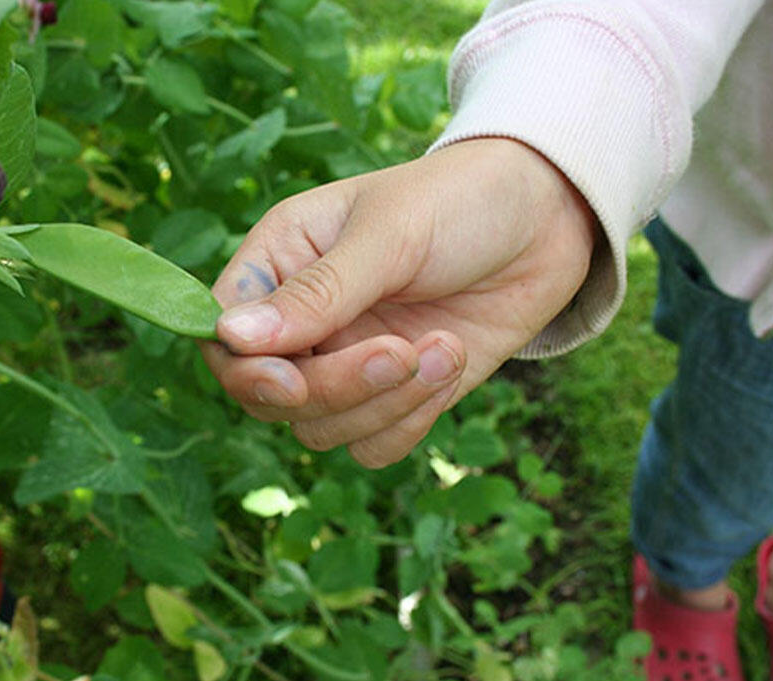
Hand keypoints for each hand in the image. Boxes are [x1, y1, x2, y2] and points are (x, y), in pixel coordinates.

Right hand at [201, 138, 596, 467]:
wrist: (548, 218)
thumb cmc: (459, 200)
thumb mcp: (388, 236)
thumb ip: (316, 293)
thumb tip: (230, 338)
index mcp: (281, 262)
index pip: (224, 336)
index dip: (247, 371)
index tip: (293, 379)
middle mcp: (305, 321)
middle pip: (273, 397)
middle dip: (337, 389)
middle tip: (401, 350)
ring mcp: (349, 362)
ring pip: (322, 431)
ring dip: (386, 403)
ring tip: (444, 348)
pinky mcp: (397, 395)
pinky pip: (375, 446)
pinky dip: (412, 420)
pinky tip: (452, 362)